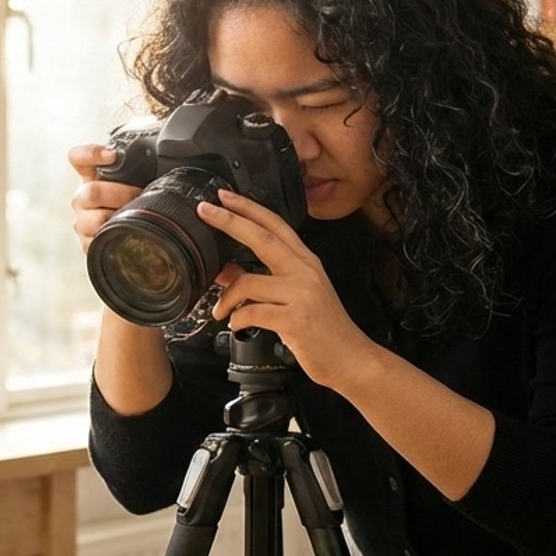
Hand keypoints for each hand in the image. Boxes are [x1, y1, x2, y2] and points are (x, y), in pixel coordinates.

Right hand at [68, 142, 141, 254]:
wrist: (139, 231)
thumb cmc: (140, 197)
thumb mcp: (141, 174)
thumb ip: (145, 155)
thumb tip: (168, 135)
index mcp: (91, 175)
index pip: (78, 157)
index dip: (91, 154)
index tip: (112, 155)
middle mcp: (82, 197)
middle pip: (91, 192)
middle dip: (121, 194)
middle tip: (140, 194)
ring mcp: (82, 221)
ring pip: (93, 220)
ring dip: (119, 218)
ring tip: (136, 217)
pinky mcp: (86, 243)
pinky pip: (94, 242)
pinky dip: (114, 240)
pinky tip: (126, 235)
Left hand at [199, 188, 379, 390]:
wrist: (350, 358)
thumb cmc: (322, 329)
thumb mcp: (293, 298)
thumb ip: (260, 282)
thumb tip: (223, 272)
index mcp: (306, 262)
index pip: (276, 225)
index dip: (249, 208)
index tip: (224, 196)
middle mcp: (305, 272)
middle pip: (263, 237)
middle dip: (231, 221)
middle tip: (205, 210)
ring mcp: (302, 294)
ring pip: (249, 282)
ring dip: (226, 298)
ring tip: (220, 311)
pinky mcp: (296, 319)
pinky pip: (253, 312)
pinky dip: (237, 319)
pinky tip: (237, 326)